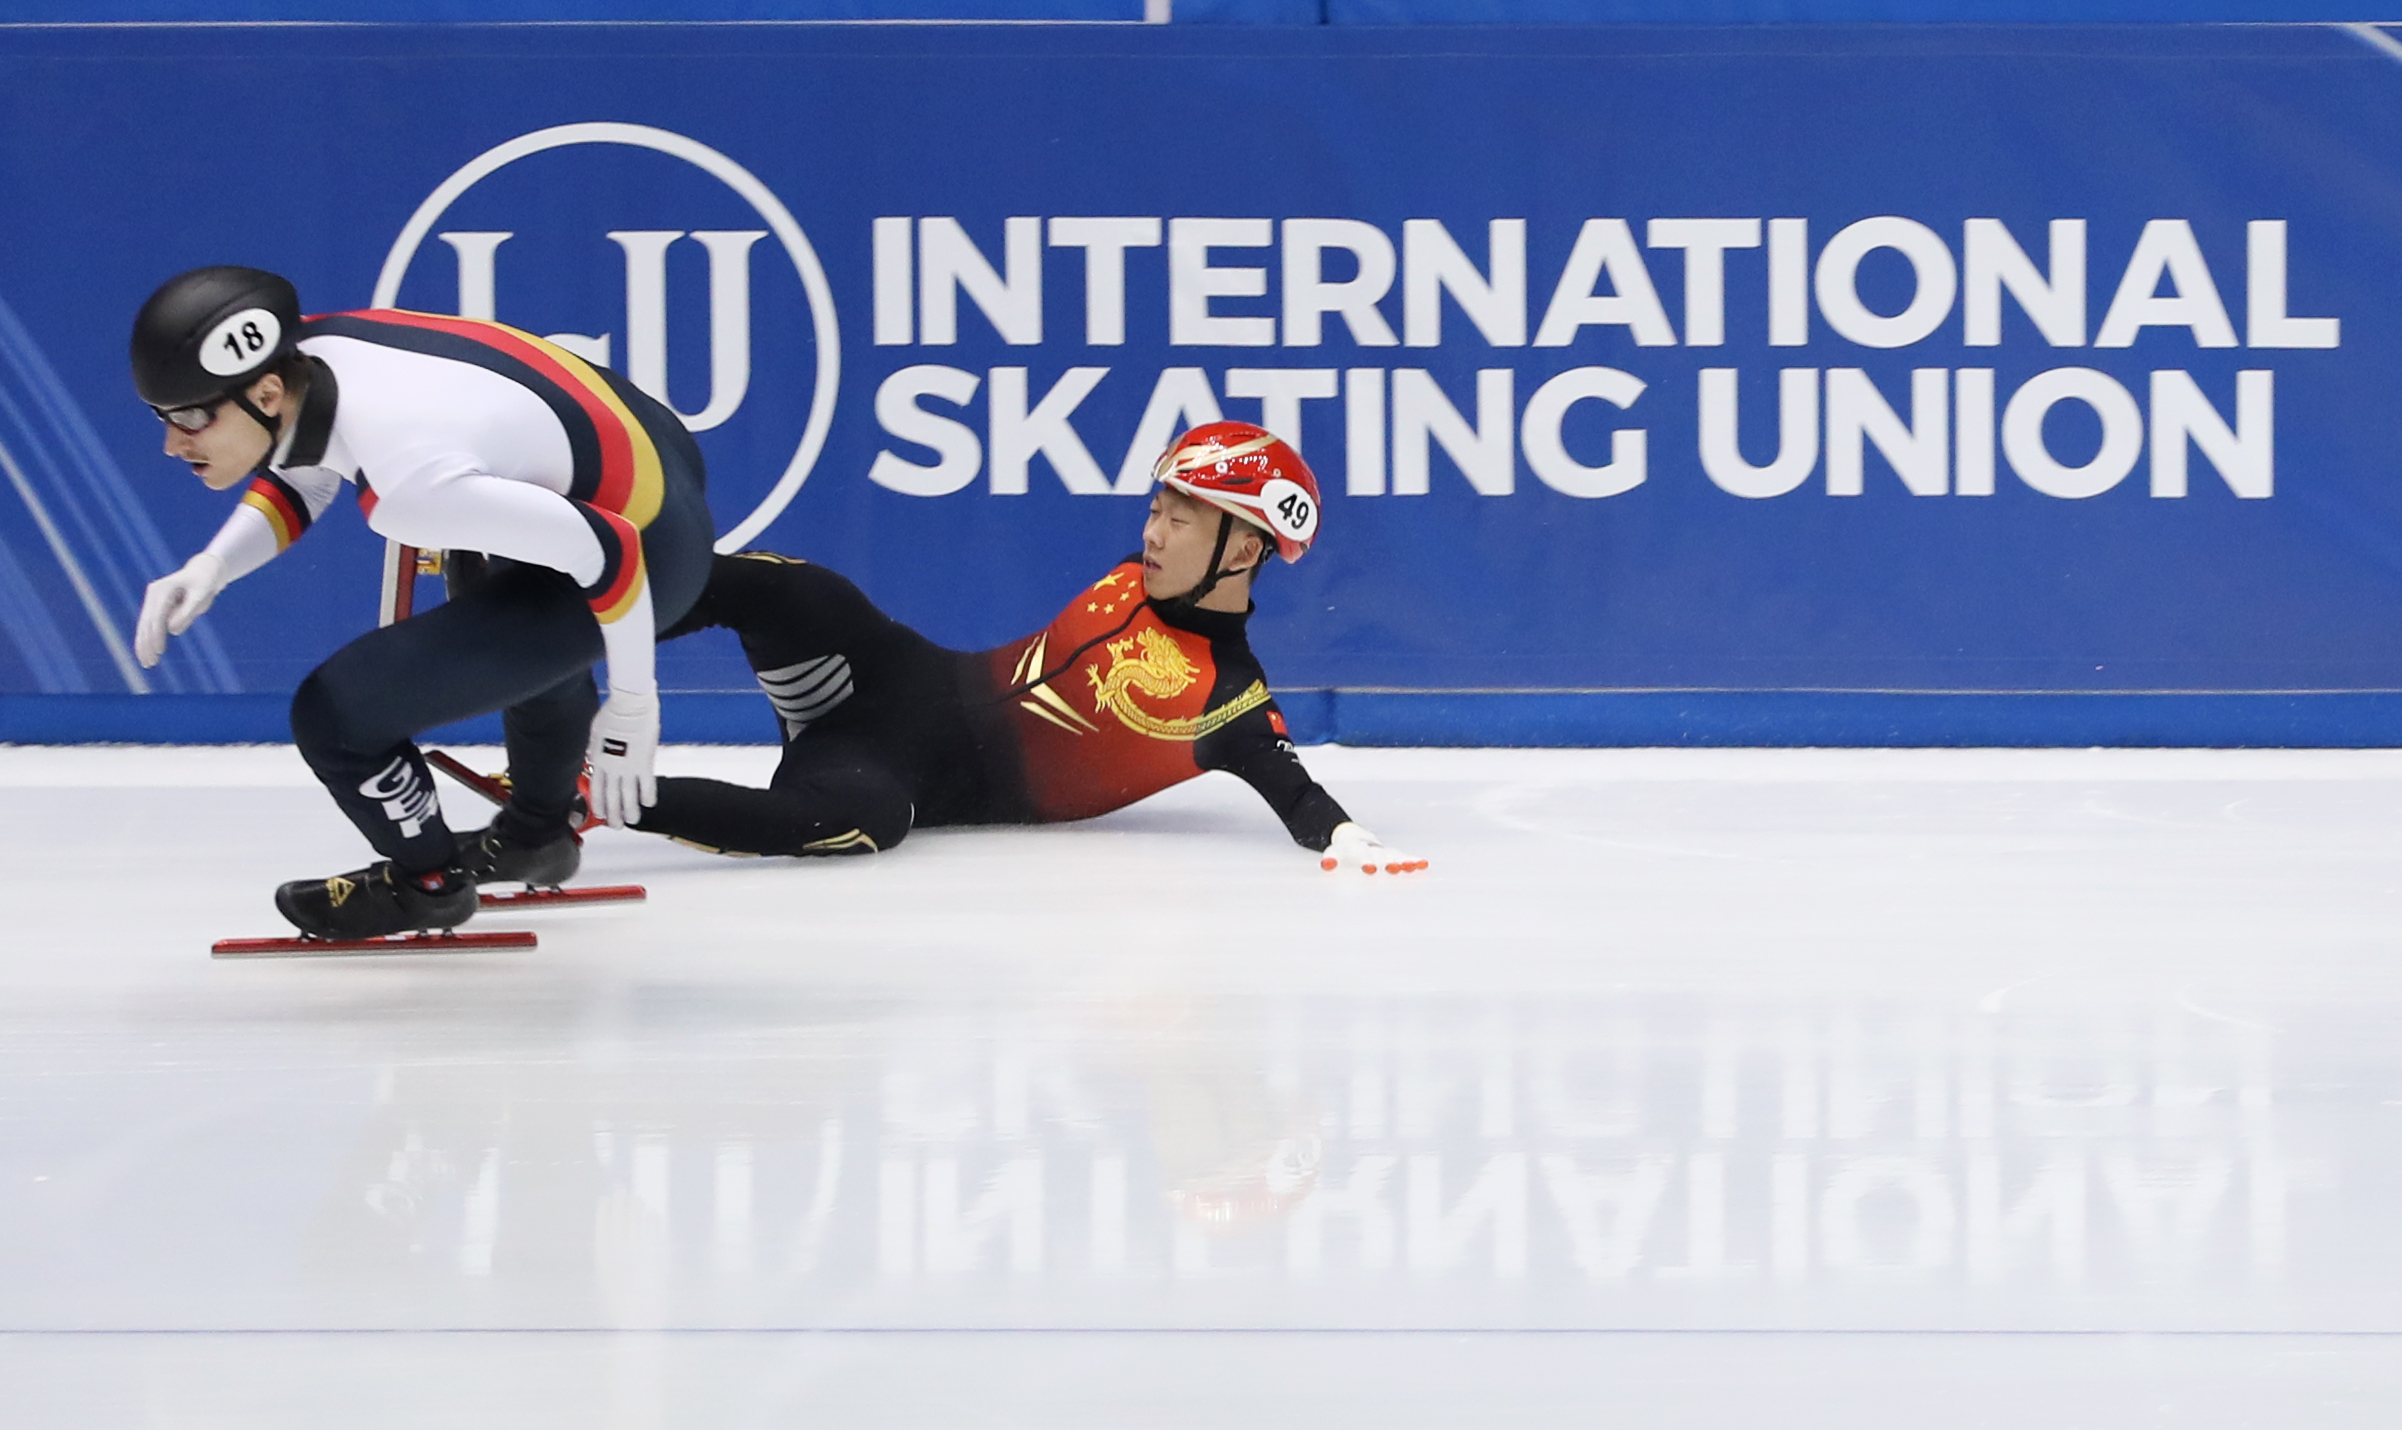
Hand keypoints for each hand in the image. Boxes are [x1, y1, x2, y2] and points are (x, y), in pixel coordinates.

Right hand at [133, 552, 225, 666]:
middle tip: (149, 664)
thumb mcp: (201, 595)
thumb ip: (188, 612)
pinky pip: (149, 625)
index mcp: (163, 589)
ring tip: (146, 663)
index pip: (156, 617)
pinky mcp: (156, 606)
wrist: (204, 571)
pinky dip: (147, 639)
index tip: (159, 651)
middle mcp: (153, 594)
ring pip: (144, 625)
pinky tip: (146, 653)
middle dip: (146, 644)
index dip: (157, 635)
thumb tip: (172, 631)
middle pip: (146, 623)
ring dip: (144, 644)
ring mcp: (153, 600)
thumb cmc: (205, 583)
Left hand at [585, 688, 659, 827]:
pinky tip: (649, 803)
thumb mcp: (595, 732)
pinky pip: (647, 785)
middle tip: (616, 825)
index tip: (600, 813)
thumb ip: (595, 748)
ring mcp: (628, 767)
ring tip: (632, 820)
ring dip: (630, 811)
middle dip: (613, 814)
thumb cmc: (613, 712)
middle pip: (611, 797)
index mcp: (598, 759)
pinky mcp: (645, 763)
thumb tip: (594, 754)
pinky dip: (647, 796)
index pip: (597, 788)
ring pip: (628, 797)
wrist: (630, 705)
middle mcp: (612, 767)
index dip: (599, 803)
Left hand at [1320, 821, 1426, 875]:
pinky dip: (1413, 860)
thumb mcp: (1332, 854)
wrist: (1352, 837)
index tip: (1370, 870)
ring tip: (1412, 867)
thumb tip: (1326, 866)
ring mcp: (1383, 851)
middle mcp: (1372, 848)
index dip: (1365, 861)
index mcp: (1356, 847)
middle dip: (1387, 863)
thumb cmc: (1342, 851)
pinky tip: (1424, 864)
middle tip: (1393, 870)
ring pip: (1394, 856)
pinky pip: (1404, 857)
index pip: (1361, 854)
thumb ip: (1330, 860)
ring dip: (1403, 862)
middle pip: (1381, 856)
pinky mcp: (1392, 854)